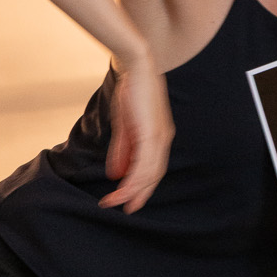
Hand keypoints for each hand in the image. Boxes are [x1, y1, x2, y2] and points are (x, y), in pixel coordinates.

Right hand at [99, 54, 174, 213]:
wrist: (135, 66)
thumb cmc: (131, 91)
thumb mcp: (124, 125)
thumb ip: (122, 150)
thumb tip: (115, 174)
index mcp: (158, 137)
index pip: (153, 169)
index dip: (142, 187)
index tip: (129, 202)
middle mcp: (162, 140)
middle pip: (153, 176)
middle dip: (139, 195)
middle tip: (125, 210)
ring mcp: (158, 137)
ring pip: (147, 173)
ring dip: (130, 191)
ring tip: (114, 202)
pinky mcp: (150, 133)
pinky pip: (142, 163)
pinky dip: (131, 179)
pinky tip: (120, 188)